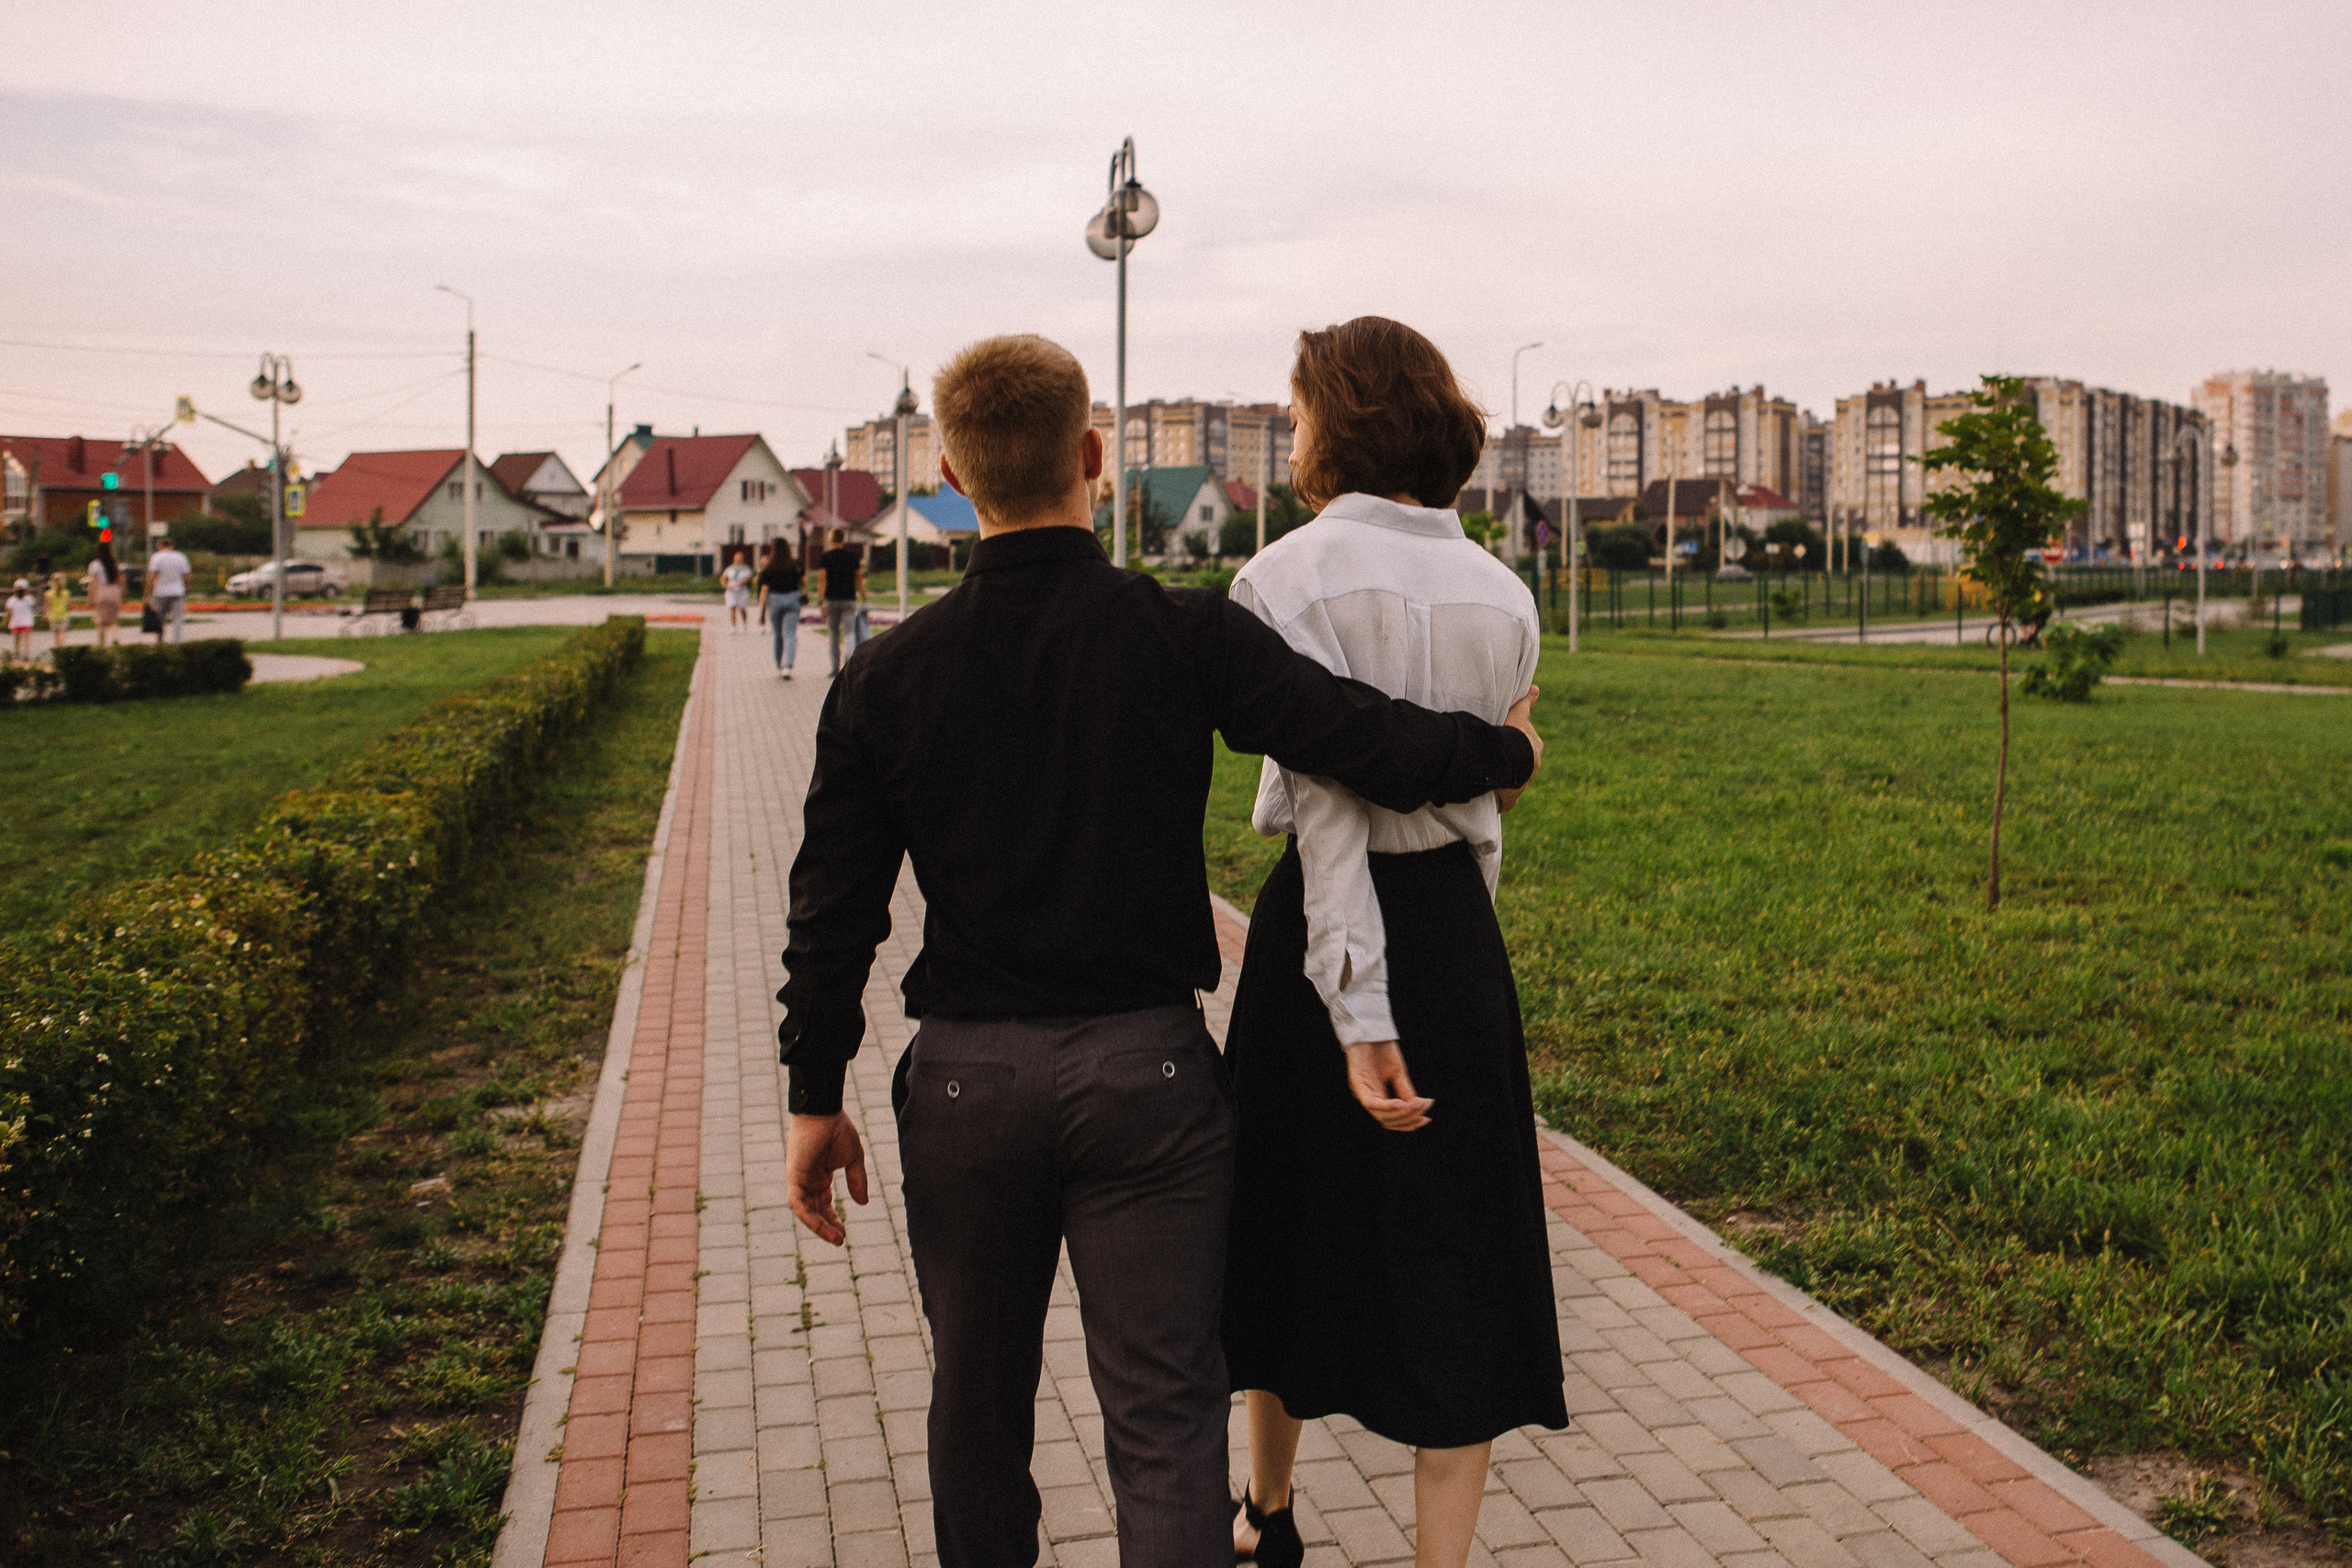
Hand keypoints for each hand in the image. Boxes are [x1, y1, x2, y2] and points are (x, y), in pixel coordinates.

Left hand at [786, 1112, 869, 1244]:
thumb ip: (857, 1180)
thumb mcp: (853, 1158)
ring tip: (835, 1238)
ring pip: (805, 1210)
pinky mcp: (794, 1175)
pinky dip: (808, 1215)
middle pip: (814, 1210)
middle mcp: (807, 1180)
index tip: (844, 1233)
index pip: (823, 1204)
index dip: (833, 1219)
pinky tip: (820, 1225)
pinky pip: (797, 1202)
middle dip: (826, 1227)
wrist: (824, 1111)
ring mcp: (798, 1179)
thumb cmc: (837, 1128)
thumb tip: (863, 1203)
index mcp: (819, 1176)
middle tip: (839, 1241)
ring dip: (819, 1226)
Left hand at [1344, 1041, 1431, 1131]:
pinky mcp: (1357, 1082)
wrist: (1370, 1028)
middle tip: (1423, 1108)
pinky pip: (1371, 1103)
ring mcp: (1361, 1091)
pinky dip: (1387, 1106)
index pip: (1391, 1120)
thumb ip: (1404, 1090)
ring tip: (1417, 1104)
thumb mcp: (1397, 1072)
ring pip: (1380, 1115)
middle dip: (1408, 1118)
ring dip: (1401, 1113)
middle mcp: (1368, 1097)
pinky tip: (1401, 1103)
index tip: (1427, 1119)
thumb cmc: (1380, 1048)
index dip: (1408, 1123)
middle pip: (1387, 1121)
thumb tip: (1416, 1107)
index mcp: (1377, 1096)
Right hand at [1498, 684, 1540, 810]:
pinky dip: (1500, 801)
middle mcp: (1533, 768)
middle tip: (1496, 760)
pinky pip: (1506, 801)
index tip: (1506, 746)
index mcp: (1535, 749)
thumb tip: (1536, 688)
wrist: (1509, 758)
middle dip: (1513, 765)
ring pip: (1514, 783)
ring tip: (1489, 778)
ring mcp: (1523, 785)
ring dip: (1504, 781)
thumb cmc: (1512, 735)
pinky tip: (1492, 801)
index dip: (1516, 745)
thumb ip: (1526, 704)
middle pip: (1522, 766)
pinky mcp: (1511, 799)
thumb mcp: (1518, 716)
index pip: (1527, 747)